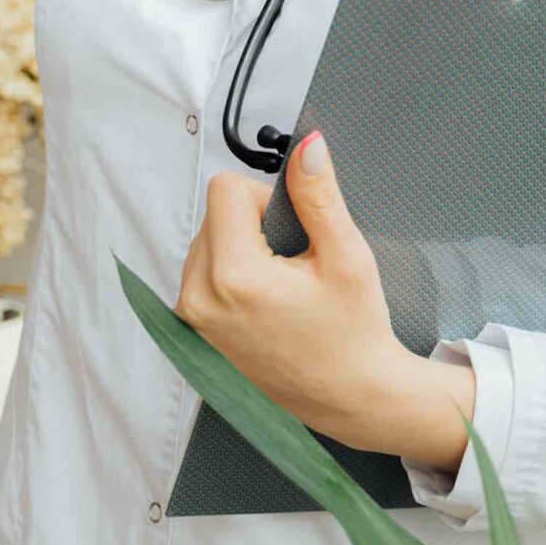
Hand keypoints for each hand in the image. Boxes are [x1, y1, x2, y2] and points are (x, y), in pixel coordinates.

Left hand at [174, 129, 468, 460]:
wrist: (350, 397)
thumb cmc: (354, 334)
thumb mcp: (346, 257)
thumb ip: (319, 196)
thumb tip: (307, 147)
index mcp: (234, 276)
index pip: (225, 188)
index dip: (266, 197)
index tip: (294, 231)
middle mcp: (199, 297)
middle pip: (214, 213)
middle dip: (253, 223)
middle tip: (293, 262)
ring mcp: (192, 318)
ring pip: (206, 239)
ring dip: (241, 247)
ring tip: (281, 285)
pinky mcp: (193, 330)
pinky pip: (201, 272)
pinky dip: (230, 272)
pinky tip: (264, 300)